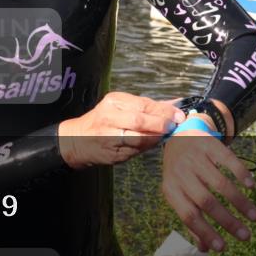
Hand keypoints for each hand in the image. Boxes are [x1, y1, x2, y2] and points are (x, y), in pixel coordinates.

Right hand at [58, 92, 184, 167]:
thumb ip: (147, 105)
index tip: (179, 115)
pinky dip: (147, 147)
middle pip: (139, 120)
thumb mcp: (121, 106)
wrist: (76, 140)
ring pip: (138, 138)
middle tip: (175, 126)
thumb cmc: (104, 121)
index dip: (163, 110)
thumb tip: (176, 104)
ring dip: (156, 137)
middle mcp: (109, 117)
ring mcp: (108, 136)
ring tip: (166, 135)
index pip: (143, 104)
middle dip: (161, 124)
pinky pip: (135, 151)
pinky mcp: (112, 153)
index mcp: (113, 102)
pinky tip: (153, 144)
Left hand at [161, 121, 255, 252]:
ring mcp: (194, 156)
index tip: (223, 248)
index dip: (205, 232)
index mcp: (170, 189)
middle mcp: (180, 172)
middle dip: (228, 222)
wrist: (178, 135)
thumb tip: (205, 249)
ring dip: (240, 203)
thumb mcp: (178, 193)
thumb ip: (191, 219)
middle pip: (205, 201)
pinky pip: (228, 160)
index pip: (188, 215)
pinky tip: (252, 187)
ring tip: (255, 217)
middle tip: (246, 236)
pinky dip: (241, 174)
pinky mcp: (208, 143)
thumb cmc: (181, 173)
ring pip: (220, 184)